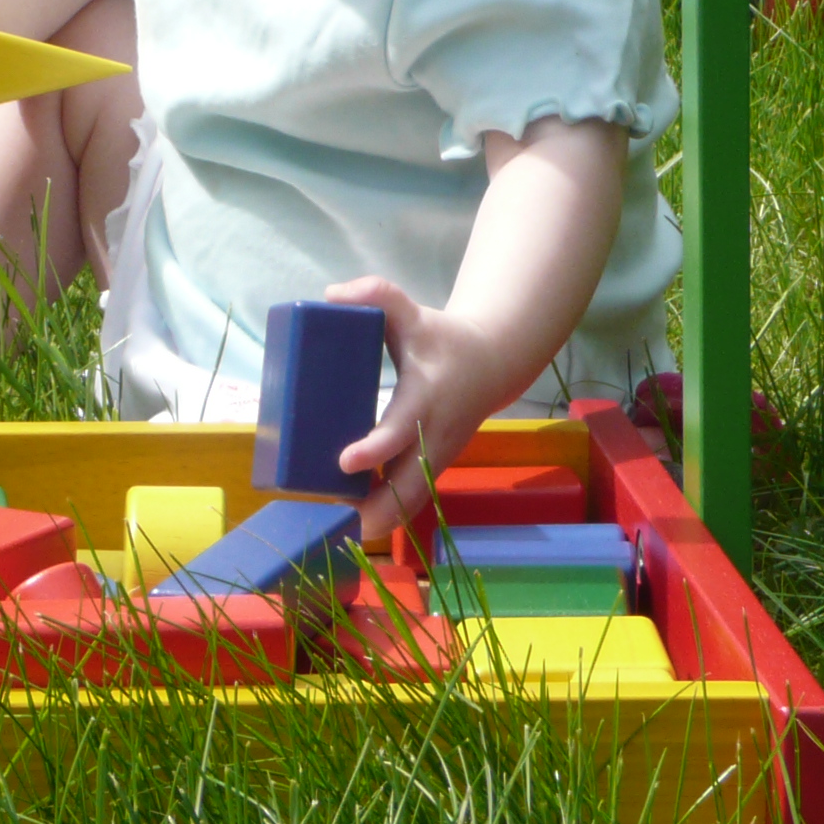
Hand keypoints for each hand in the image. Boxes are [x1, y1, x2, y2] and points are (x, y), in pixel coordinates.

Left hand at [324, 277, 531, 542]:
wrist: (491, 364)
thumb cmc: (440, 337)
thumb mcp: (411, 311)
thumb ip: (377, 294)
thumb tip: (331, 295)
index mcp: (424, 398)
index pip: (400, 431)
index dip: (374, 449)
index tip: (345, 462)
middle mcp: (433, 436)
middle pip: (408, 488)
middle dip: (375, 510)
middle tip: (335, 521)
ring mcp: (436, 458)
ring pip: (411, 503)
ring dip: (379, 519)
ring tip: (338, 529)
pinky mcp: (433, 468)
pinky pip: (411, 500)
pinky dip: (387, 514)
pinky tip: (354, 523)